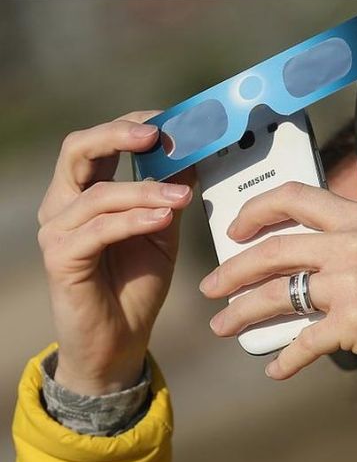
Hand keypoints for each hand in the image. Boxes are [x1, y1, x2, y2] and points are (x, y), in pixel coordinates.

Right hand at [37, 111, 194, 394]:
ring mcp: (58, 232)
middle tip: (158, 133)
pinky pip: (99, 230)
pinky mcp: (61, 260)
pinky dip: (134, 219)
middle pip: (78, 149)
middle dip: (118, 134)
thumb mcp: (162, 231)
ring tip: (182, 195)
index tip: (171, 120)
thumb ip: (170, 194)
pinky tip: (165, 216)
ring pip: (98, 194)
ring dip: (145, 189)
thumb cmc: (137, 284)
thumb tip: (193, 154)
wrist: (120, 341)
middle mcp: (63, 206)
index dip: (130, 125)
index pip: (98, 143)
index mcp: (85, 193)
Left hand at [199, 182, 356, 378]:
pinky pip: (303, 343)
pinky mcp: (353, 324)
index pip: (293, 197)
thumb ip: (347, 239)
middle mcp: (352, 243)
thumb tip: (297, 252)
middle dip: (231, 271)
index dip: (255, 211)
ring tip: (223, 326)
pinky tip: (274, 370)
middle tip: (210, 288)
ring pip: (276, 295)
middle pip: (272, 251)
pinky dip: (285, 360)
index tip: (235, 229)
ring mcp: (352, 284)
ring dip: (241, 313)